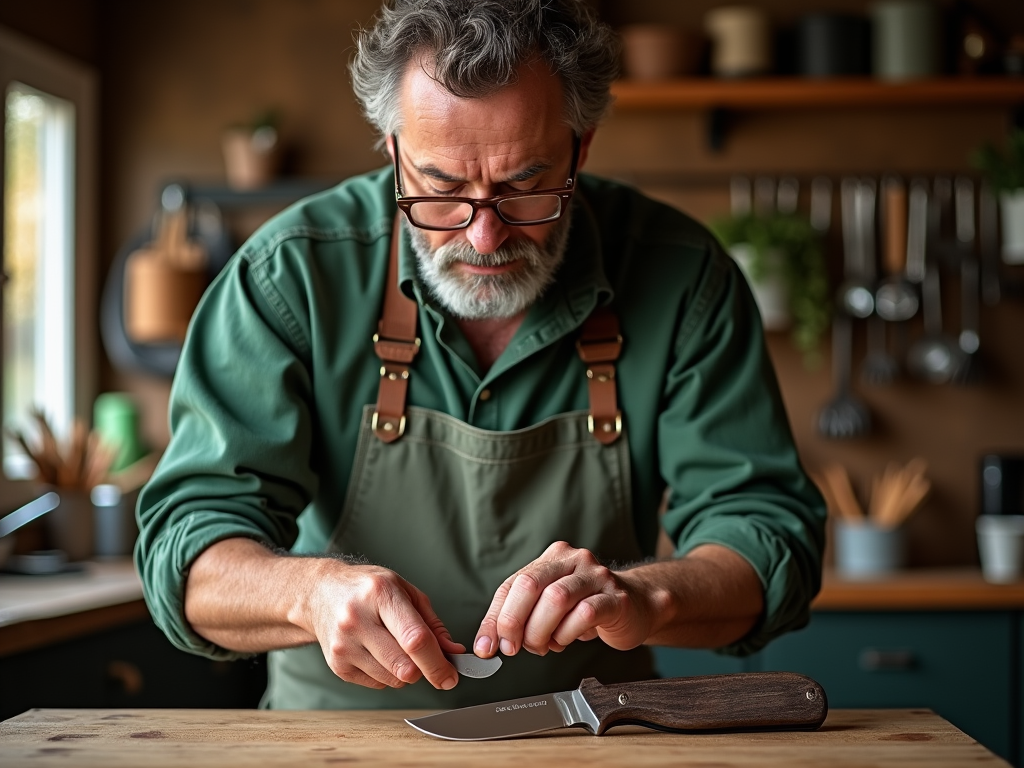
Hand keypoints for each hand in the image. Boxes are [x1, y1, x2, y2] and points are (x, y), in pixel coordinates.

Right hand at [305, 561, 464, 689]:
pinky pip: (377, 684)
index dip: (437, 663)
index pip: (415, 639)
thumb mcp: (405, 591)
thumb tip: (453, 653)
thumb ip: (432, 624)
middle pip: (404, 666)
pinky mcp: (336, 664)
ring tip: (395, 647)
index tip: (451, 676)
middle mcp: (357, 619)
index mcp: (380, 594)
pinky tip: (377, 651)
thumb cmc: (369, 589)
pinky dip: (386, 674)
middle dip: (425, 670)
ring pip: (393, 679)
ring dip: (405, 672)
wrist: (320, 593)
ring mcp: (343, 644)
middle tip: (428, 661)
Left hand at [473, 541, 658, 657]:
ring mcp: (596, 576)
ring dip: (541, 632)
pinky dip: (568, 634)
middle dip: (514, 622)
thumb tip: (488, 643)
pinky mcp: (616, 598)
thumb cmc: (589, 607)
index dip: (495, 618)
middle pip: (530, 585)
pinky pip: (585, 614)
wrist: (637, 605)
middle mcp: (573, 560)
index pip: (512, 585)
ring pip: (556, 599)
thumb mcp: (550, 609)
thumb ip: (522, 619)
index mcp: (552, 558)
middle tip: (513, 648)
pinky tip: (566, 641)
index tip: (487, 645)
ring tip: (543, 646)